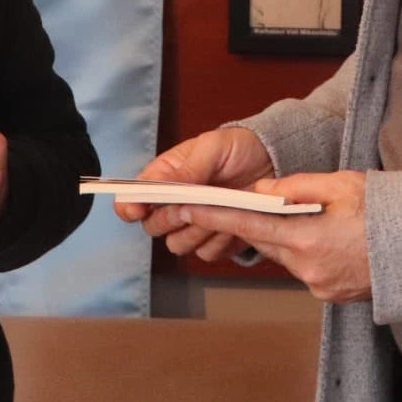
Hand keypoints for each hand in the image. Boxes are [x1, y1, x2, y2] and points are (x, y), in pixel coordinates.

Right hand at [121, 127, 272, 264]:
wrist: (272, 162)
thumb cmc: (236, 148)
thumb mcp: (212, 147)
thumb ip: (189, 168)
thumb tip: (165, 186)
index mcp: (163, 178)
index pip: (130, 199)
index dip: (129, 207)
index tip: (139, 209)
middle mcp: (172, 205)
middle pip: (152, 227)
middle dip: (171, 218)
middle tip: (192, 203)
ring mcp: (193, 225)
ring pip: (177, 245)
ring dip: (196, 231)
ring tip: (219, 210)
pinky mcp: (215, 241)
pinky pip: (206, 254)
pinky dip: (218, 242)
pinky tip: (232, 222)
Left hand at [164, 171, 372, 303]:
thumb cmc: (391, 212)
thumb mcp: (343, 184)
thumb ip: (297, 187)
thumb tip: (262, 191)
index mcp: (306, 238)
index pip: (245, 225)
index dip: (212, 215)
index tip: (184, 207)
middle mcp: (308, 268)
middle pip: (265, 241)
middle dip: (260, 222)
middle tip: (265, 200)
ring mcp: (320, 286)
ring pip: (287, 256)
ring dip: (289, 237)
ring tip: (318, 217)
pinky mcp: (333, 295)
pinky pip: (307, 269)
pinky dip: (309, 251)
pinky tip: (332, 238)